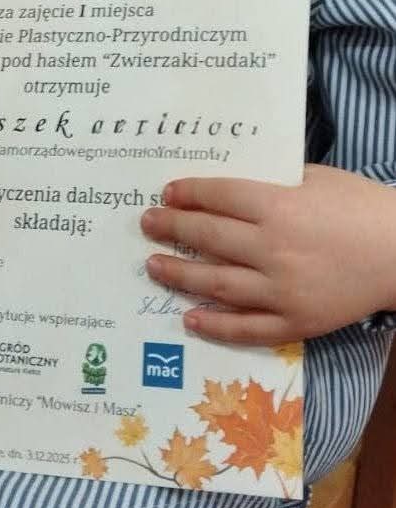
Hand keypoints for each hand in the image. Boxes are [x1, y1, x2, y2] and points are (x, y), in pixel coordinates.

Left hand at [141, 164, 395, 344]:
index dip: (188, 194)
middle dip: (172, 228)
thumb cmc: (360, 206)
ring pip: (217, 283)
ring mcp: (282, 290)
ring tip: (153, 266)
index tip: (166, 194)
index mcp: (280, 207)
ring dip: (179, 274)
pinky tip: (189, 318)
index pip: (219, 197)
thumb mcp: (316, 179)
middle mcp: (274, 248)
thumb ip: (271, 183)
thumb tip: (224, 189)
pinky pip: (247, 328)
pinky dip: (216, 325)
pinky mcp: (296, 321)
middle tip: (147, 224)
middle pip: (209, 237)